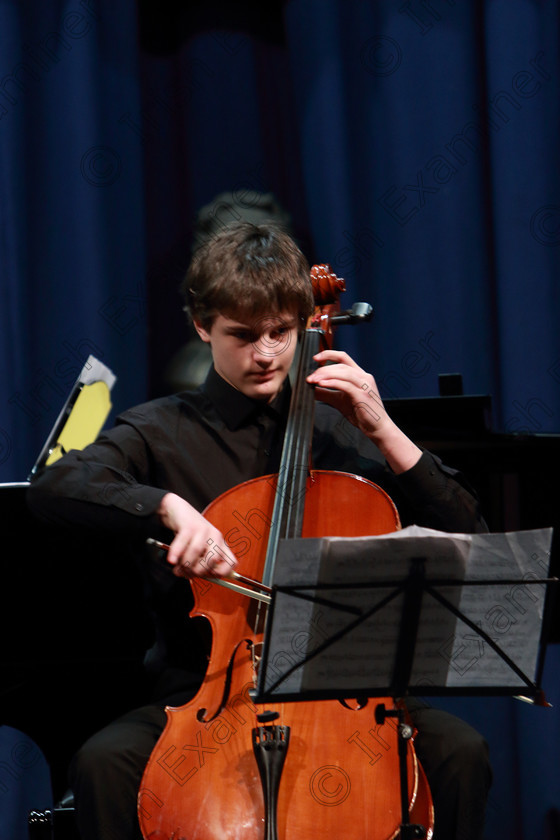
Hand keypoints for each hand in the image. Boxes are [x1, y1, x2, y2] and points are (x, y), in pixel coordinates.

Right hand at [157, 493, 237, 577]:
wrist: (177, 510)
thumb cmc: (189, 533)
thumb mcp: (200, 547)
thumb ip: (201, 562)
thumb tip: (196, 576)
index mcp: (221, 544)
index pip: (232, 563)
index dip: (221, 574)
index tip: (207, 577)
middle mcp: (215, 536)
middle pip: (212, 561)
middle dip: (197, 571)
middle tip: (186, 573)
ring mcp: (203, 530)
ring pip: (196, 553)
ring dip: (184, 564)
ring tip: (176, 568)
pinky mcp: (189, 526)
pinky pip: (182, 545)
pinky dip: (176, 555)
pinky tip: (171, 560)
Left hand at [307, 349, 421, 473]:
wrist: (376, 428)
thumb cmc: (361, 413)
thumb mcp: (339, 400)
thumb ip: (326, 393)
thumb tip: (311, 389)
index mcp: (359, 375)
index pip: (344, 358)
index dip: (329, 354)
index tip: (315, 358)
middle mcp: (364, 377)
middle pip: (341, 365)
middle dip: (323, 369)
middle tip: (310, 377)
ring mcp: (365, 385)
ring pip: (344, 372)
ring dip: (326, 374)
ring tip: (313, 380)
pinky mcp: (363, 395)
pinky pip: (346, 385)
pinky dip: (332, 383)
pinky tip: (322, 384)